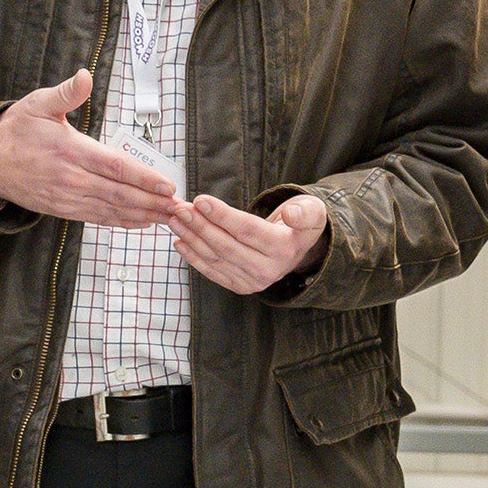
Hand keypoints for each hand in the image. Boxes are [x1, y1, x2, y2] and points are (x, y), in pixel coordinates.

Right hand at [0, 71, 190, 228]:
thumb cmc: (15, 130)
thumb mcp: (38, 104)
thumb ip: (66, 93)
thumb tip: (84, 77)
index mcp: (69, 150)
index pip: (115, 167)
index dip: (143, 178)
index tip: (167, 185)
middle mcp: (70, 178)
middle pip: (118, 194)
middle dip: (151, 202)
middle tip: (178, 208)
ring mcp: (66, 198)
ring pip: (110, 210)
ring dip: (141, 215)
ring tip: (167, 218)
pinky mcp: (62, 209)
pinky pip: (96, 218)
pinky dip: (121, 222)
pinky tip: (140, 222)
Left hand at [170, 192, 330, 296]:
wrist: (296, 250)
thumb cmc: (299, 224)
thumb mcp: (312, 212)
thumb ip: (304, 212)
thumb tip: (291, 214)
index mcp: (284, 248)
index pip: (247, 230)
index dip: (222, 215)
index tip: (200, 200)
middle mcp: (268, 269)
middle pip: (226, 246)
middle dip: (200, 226)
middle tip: (180, 208)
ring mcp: (253, 282)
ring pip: (216, 258)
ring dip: (192, 239)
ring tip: (175, 220)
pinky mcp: (240, 286)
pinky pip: (212, 272)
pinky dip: (193, 257)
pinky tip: (180, 242)